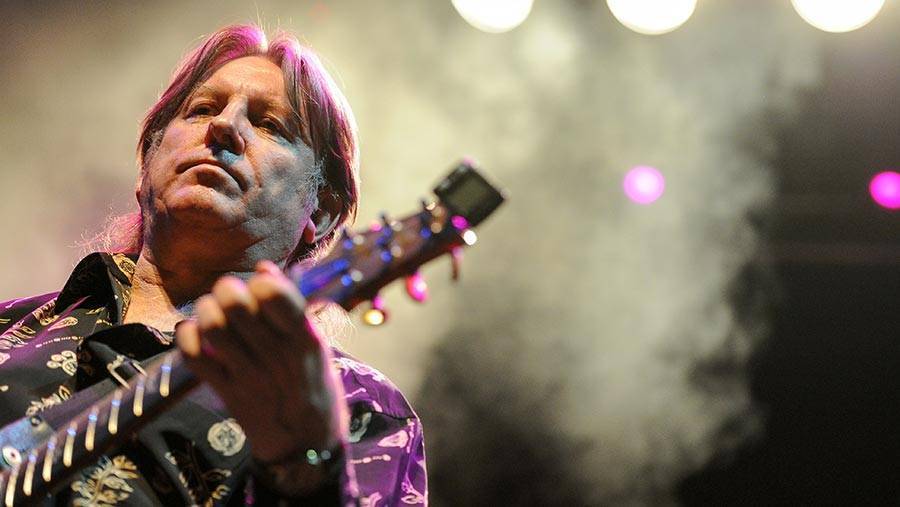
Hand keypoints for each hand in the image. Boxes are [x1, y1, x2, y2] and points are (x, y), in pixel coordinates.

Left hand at [174, 260, 347, 464]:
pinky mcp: (226, 392)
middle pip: (236, 305)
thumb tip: (265, 268)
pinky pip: (194, 357)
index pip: (275, 296)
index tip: (262, 284)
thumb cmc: (314, 387)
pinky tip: (196, 333)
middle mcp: (276, 356)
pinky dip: (188, 338)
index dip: (262, 282)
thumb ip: (292, 309)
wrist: (305, 445)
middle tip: (230, 293)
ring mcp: (249, 376)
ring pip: (213, 326)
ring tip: (212, 310)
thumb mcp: (317, 347)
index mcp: (305, 341)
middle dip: (228, 289)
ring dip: (207, 310)